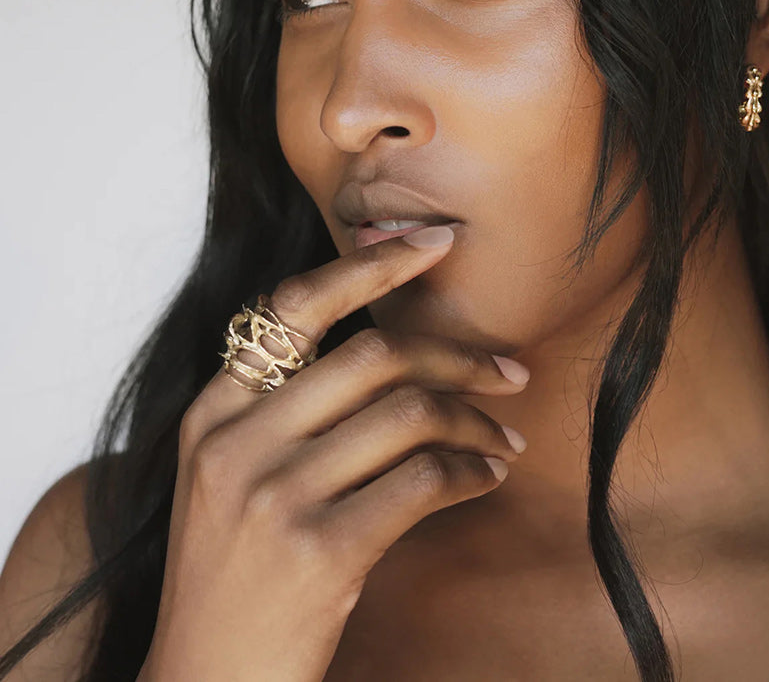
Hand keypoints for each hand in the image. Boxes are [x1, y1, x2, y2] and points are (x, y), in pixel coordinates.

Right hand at [137, 226, 527, 681]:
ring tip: (504, 438)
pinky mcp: (320, 551)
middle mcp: (236, 441)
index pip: (298, 305)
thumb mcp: (232, 475)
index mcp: (213, 411)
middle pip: (376, 355)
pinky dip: (471, 471)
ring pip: (410, 414)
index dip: (374, 263)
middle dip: (459, 355)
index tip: (436, 242)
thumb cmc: (234, 573)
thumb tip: (395, 353)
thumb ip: (287, 409)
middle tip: (509, 372)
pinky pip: (425, 480)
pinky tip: (486, 475)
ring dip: (475, 420)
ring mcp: (274, 496)